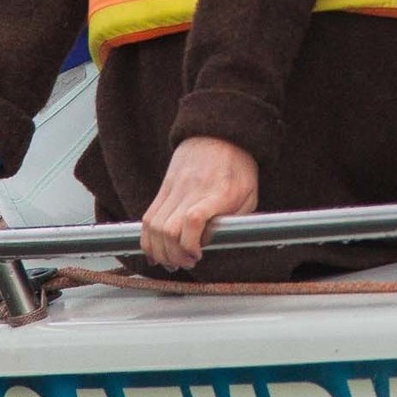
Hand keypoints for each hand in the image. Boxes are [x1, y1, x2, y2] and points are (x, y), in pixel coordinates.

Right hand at [139, 136, 259, 270]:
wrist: (219, 133)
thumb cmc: (238, 166)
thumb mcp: (249, 195)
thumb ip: (235, 221)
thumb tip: (217, 245)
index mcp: (218, 192)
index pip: (194, 218)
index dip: (189, 243)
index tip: (197, 255)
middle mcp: (192, 190)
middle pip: (169, 229)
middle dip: (173, 255)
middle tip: (185, 263)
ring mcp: (175, 188)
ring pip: (153, 226)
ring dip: (158, 250)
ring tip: (170, 261)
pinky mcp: (164, 188)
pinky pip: (148, 217)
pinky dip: (147, 238)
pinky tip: (155, 251)